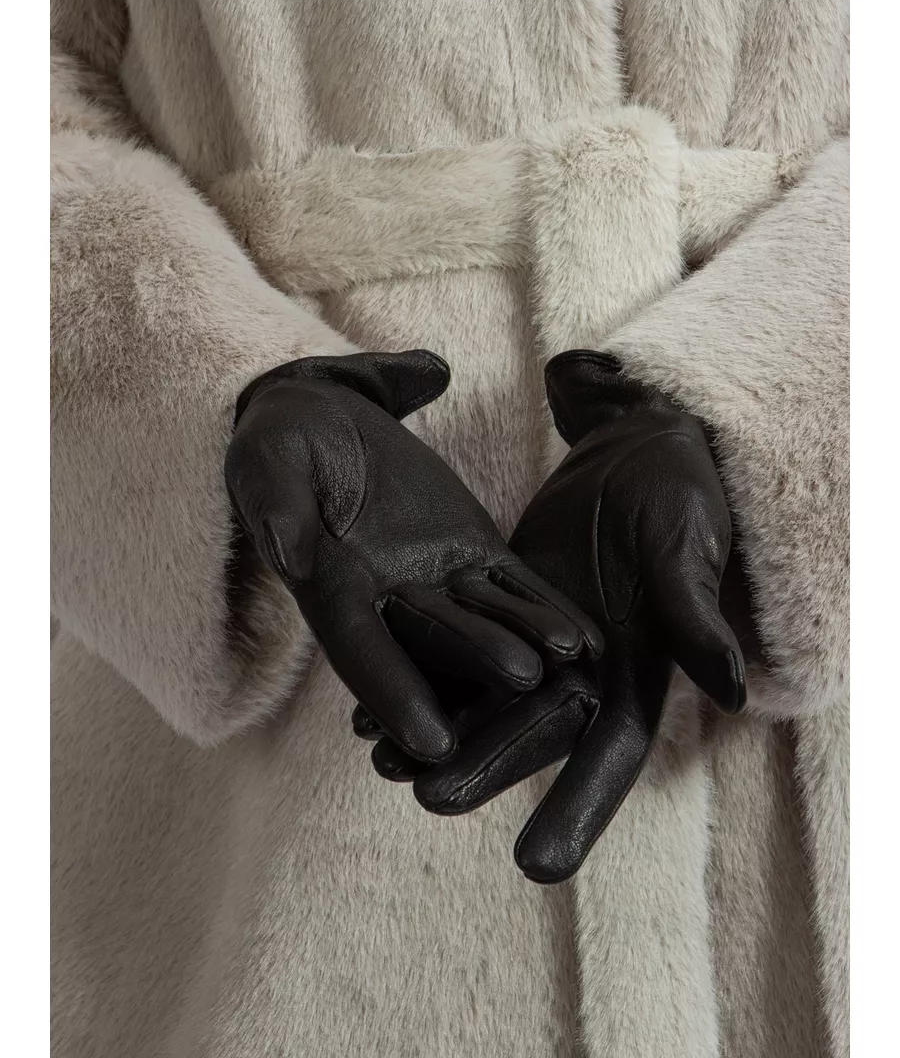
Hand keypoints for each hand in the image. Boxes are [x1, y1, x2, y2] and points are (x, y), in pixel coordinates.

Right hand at [224, 350, 589, 762]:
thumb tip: (291, 556)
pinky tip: (584, 634)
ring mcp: (435, 578)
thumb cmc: (282, 443)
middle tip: (523, 689)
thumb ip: (278, 507)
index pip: (362, 649)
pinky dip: (545, 608)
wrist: (323, 421)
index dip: (393, 693)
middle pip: (434, 643)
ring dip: (525, 640)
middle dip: (477, 666)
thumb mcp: (266, 463)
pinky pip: (512, 583)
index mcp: (330, 588)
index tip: (427, 742)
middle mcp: (388, 599)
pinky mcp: (471, 551)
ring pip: (484, 619)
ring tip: (570, 661)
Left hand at [366, 350, 745, 880]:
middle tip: (426, 797)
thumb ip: (693, 616)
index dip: (573, 810)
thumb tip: (729, 686)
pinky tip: (370, 690)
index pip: (608, 759)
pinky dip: (421, 673)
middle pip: (530, 737)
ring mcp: (538, 648)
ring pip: (484, 701)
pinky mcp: (502, 612)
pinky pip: (457, 650)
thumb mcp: (685, 552)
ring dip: (437, 731)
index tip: (534, 866)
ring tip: (380, 756)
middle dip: (481, 769)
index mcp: (637, 676)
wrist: (637, 454)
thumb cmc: (677, 499)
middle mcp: (585, 676)